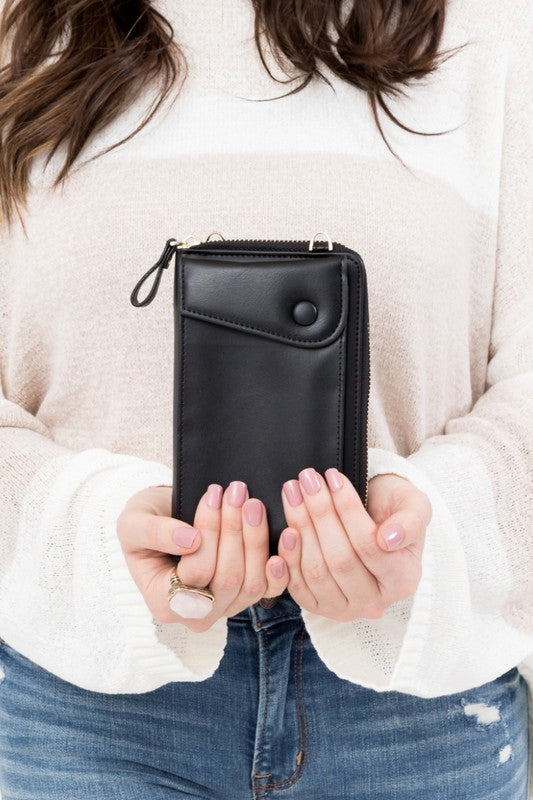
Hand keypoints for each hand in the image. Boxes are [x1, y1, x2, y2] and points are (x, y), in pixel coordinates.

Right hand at [117, 482, 287, 632]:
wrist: (164, 522)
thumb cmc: (145, 523)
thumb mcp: (134, 522)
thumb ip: (154, 532)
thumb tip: (189, 540)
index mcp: (164, 602)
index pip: (196, 573)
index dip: (209, 532)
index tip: (212, 493)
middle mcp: (197, 613)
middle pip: (228, 579)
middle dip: (234, 530)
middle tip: (237, 491)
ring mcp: (225, 606)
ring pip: (252, 582)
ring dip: (256, 538)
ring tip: (252, 502)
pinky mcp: (247, 594)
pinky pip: (272, 588)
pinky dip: (282, 563)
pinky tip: (287, 535)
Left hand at [278, 467, 431, 621]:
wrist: (373, 520)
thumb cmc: (393, 511)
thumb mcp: (413, 506)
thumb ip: (410, 521)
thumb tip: (388, 539)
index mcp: (403, 580)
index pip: (369, 545)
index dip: (348, 509)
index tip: (333, 477)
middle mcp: (375, 602)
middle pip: (340, 559)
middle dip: (320, 513)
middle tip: (307, 479)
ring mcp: (346, 609)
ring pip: (317, 570)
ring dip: (301, 526)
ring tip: (294, 492)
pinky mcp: (319, 607)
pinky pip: (298, 585)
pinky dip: (289, 556)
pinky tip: (287, 528)